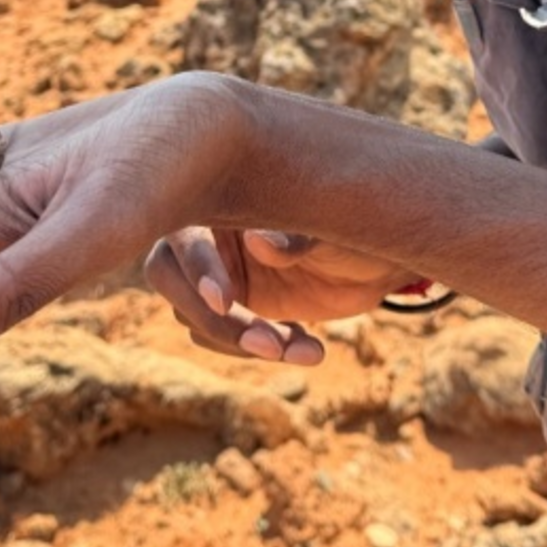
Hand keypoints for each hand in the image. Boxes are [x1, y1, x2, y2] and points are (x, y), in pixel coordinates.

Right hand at [143, 226, 414, 365]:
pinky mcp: (233, 309)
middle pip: (168, 276)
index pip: (184, 231)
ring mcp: (216, 273)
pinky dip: (263, 350)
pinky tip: (308, 348)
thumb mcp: (331, 227)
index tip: (224, 301)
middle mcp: (209, 232)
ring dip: (242, 341)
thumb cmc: (353, 224)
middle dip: (212, 317)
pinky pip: (226, 339)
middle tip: (266, 344)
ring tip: (299, 347)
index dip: (198, 266)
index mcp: (221, 196)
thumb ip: (295, 233)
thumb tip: (257, 240)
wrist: (377, 260)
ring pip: (197, 317)